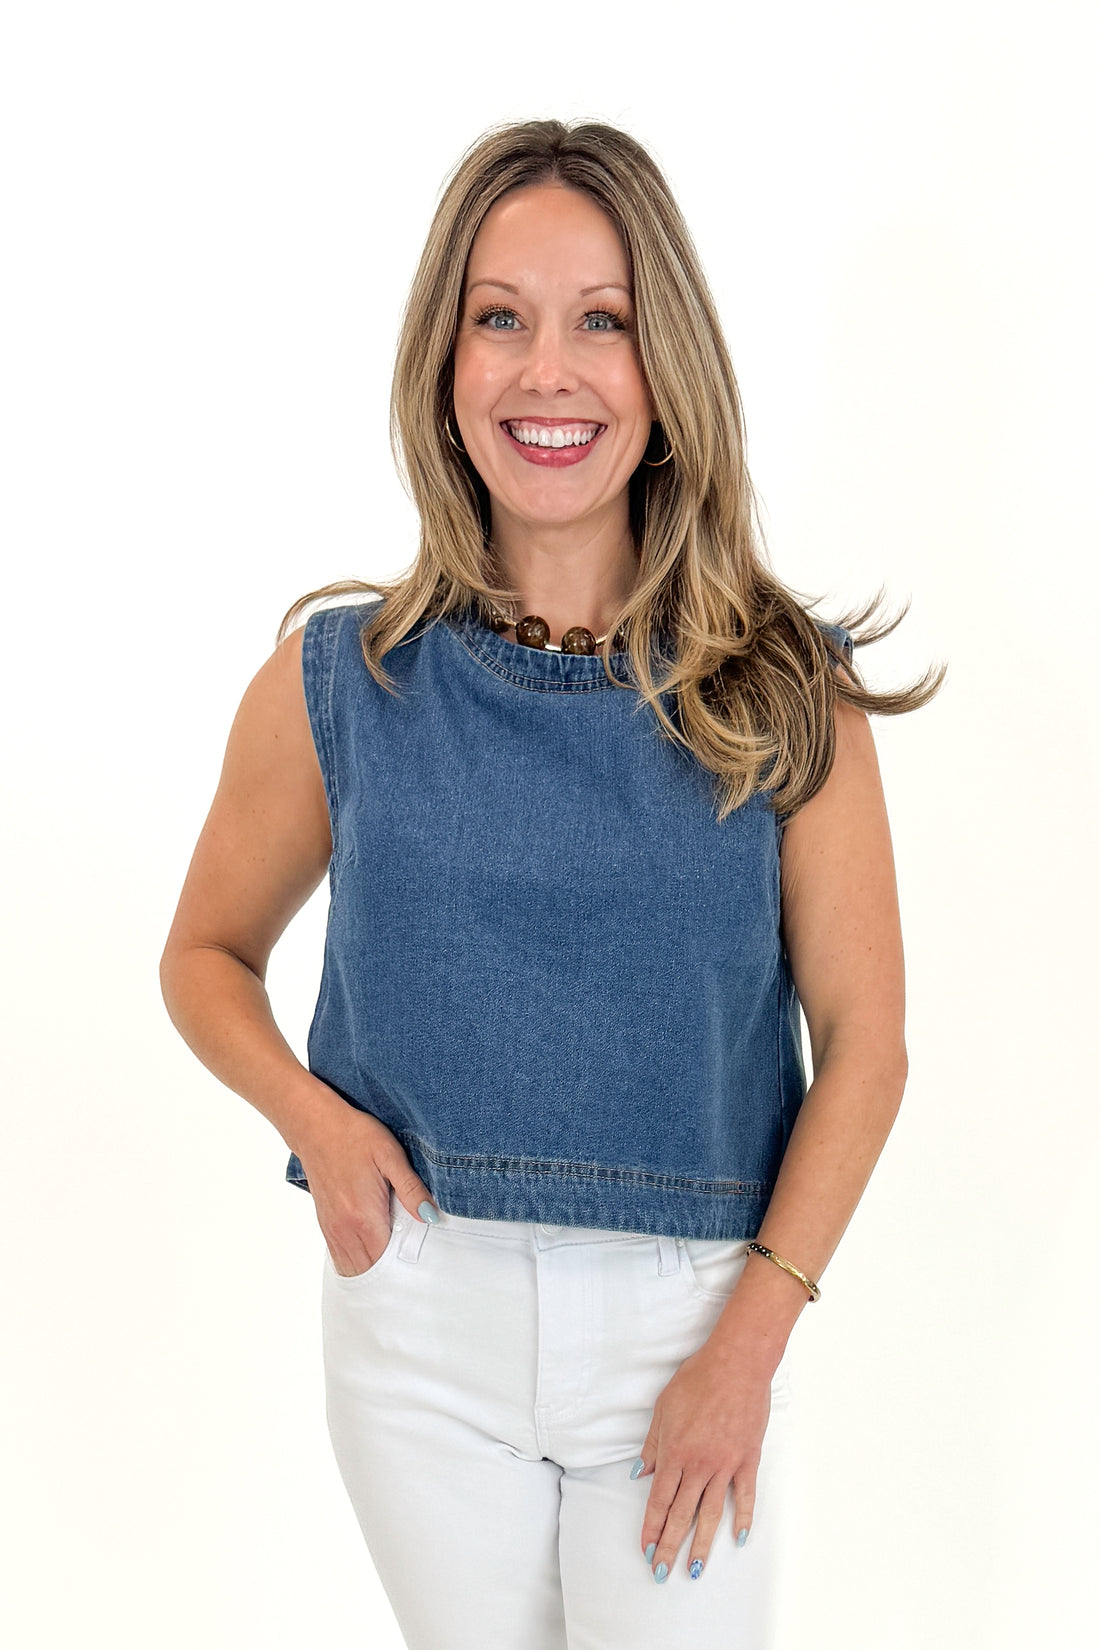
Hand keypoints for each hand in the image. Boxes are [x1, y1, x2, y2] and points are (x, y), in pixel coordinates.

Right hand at [293, 1094, 437, 1276]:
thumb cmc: (355, 1136)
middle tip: (416, 1269)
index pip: (387, 1264)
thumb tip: (431, 1216)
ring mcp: (332, 1230)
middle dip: (393, 1277)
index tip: (423, 1267)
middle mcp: (345, 1230)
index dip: (406, 1270)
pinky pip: (342, 1259)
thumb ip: (411, 1189)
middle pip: (371, 1274)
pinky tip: (377, 1251)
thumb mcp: (390, 1155)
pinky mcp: (326, 1226)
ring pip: (354, 1271)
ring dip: (375, 1272)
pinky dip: (360, 1263)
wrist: (317, 1127)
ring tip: (398, 1263)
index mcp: (364, 1217)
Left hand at [633, 1339, 772, 1580]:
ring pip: (711, 1513)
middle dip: (669, 1546)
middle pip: (681, 1514)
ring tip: (695, 1569)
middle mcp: (699, 1465)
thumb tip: (641, 1474)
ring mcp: (726, 1465)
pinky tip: (738, 1538)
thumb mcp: (664, 1408)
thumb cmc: (697, 1379)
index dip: (651, 1527)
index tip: (645, 1549)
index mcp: (675, 1452)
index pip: (659, 1500)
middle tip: (662, 1573)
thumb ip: (653, 1444)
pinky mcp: (748, 1460)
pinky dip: (743, 1518)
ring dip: (702, 1543)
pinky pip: (745, 1496)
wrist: (736, 1364)